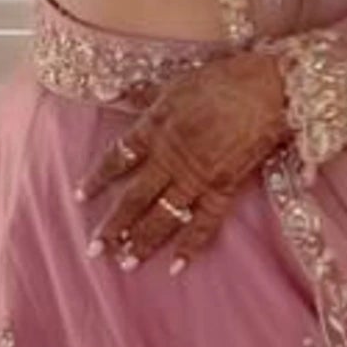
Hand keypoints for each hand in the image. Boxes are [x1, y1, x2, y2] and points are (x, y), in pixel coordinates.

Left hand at [85, 50, 291, 270]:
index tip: (80, 196)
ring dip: (143, 242)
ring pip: (163, 216)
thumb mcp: (174, 81)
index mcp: (155, 129)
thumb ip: (142, 94)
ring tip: (125, 264)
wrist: (265, 89)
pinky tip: (176, 267)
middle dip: (113, 225)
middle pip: (134, 198)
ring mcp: (196, 177)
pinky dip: (190, 246)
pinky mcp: (223, 189)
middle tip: (94, 249)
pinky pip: (204, 224)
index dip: (97, 178)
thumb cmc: (221, 79)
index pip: (117, 158)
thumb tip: (111, 93)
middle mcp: (169, 158)